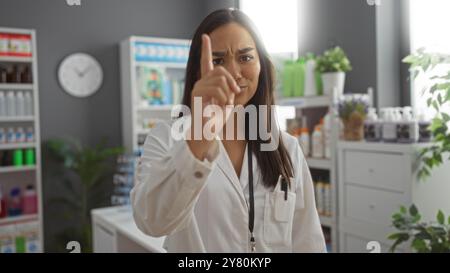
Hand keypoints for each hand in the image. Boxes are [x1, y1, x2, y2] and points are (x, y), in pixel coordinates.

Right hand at [187, 34, 240, 158]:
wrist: (206, 133)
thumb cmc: (216, 120)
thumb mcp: (227, 103)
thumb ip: (230, 92)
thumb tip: (234, 88)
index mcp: (208, 83)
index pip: (206, 62)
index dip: (205, 49)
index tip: (205, 36)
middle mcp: (201, 82)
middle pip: (220, 70)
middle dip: (232, 81)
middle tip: (235, 95)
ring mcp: (198, 87)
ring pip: (220, 79)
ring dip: (228, 93)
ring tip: (225, 104)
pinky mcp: (197, 93)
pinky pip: (216, 88)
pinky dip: (223, 97)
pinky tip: (220, 106)